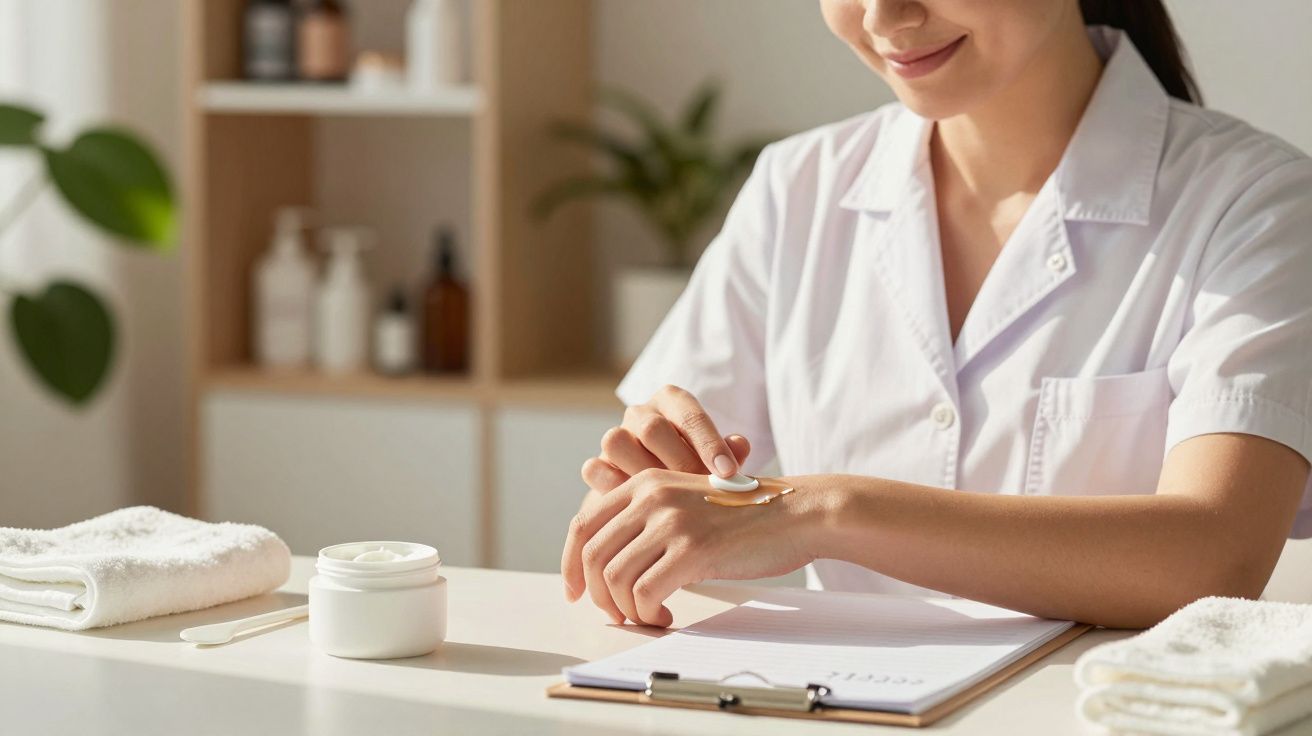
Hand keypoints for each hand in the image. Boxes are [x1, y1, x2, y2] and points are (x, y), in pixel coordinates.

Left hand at [561, 468, 825, 626]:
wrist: (796, 512)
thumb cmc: (745, 516)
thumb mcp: (687, 502)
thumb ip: (648, 521)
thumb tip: (607, 568)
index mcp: (645, 482)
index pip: (584, 524)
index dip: (572, 564)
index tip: (577, 592)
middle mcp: (652, 495)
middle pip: (592, 555)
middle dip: (598, 595)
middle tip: (617, 614)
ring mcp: (671, 521)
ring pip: (615, 578)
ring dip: (626, 609)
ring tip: (649, 616)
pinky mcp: (693, 549)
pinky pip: (645, 594)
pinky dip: (648, 614)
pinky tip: (666, 616)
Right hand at [581, 385, 751, 492]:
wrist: (664, 495)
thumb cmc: (700, 471)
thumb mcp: (719, 461)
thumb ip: (730, 453)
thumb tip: (740, 445)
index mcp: (673, 402)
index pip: (690, 414)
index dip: (710, 444)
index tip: (728, 473)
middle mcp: (641, 413)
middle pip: (651, 427)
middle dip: (677, 462)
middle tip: (698, 491)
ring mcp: (616, 437)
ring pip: (615, 442)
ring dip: (642, 474)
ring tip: (666, 501)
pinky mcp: (597, 463)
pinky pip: (594, 468)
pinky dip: (612, 486)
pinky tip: (635, 506)